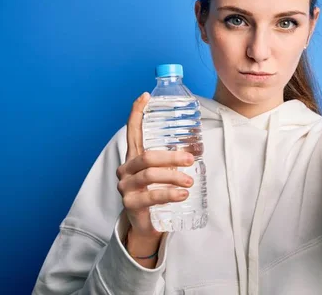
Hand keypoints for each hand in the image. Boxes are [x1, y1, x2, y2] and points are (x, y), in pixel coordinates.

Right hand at [116, 92, 194, 238]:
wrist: (146, 224)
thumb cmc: (157, 192)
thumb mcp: (163, 174)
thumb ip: (172, 160)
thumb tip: (195, 148)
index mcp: (134, 157)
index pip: (132, 131)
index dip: (137, 112)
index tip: (145, 96)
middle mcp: (126, 169)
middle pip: (147, 156)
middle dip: (171, 157)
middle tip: (190, 160)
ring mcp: (126, 187)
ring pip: (149, 175)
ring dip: (173, 176)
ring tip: (189, 182)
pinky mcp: (131, 204)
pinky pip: (151, 196)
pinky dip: (169, 194)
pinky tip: (183, 195)